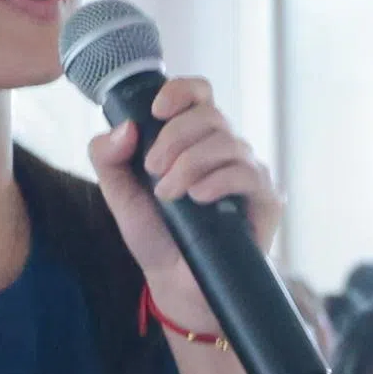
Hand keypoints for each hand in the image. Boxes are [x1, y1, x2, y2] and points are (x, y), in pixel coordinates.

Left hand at [86, 75, 283, 329]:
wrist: (175, 283)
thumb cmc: (155, 234)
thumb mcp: (118, 194)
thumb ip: (107, 157)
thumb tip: (125, 127)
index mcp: (193, 137)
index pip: (199, 93)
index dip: (181, 91)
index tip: (156, 111)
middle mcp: (224, 148)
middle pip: (210, 115)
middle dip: (174, 137)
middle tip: (152, 171)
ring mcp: (247, 171)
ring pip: (227, 142)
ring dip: (190, 165)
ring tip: (168, 195)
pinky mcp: (265, 198)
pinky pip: (247, 173)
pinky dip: (218, 180)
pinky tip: (198, 198)